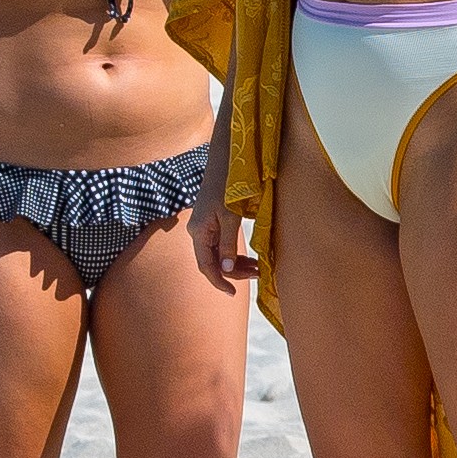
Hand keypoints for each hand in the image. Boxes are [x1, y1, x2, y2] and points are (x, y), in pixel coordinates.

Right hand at [189, 170, 253, 291]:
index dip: (219, 281)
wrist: (224, 164)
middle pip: (213, 262)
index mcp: (198, 232)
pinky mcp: (212, 225)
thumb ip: (228, 244)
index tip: (232, 293)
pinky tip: (250, 259)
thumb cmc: (227, 187)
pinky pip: (221, 246)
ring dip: (237, 264)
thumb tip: (226, 268)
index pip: (206, 266)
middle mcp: (198, 233)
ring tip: (258, 268)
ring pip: (218, 255)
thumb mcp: (230, 217)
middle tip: (258, 274)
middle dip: (234, 272)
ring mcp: (204, 229)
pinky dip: (235, 253)